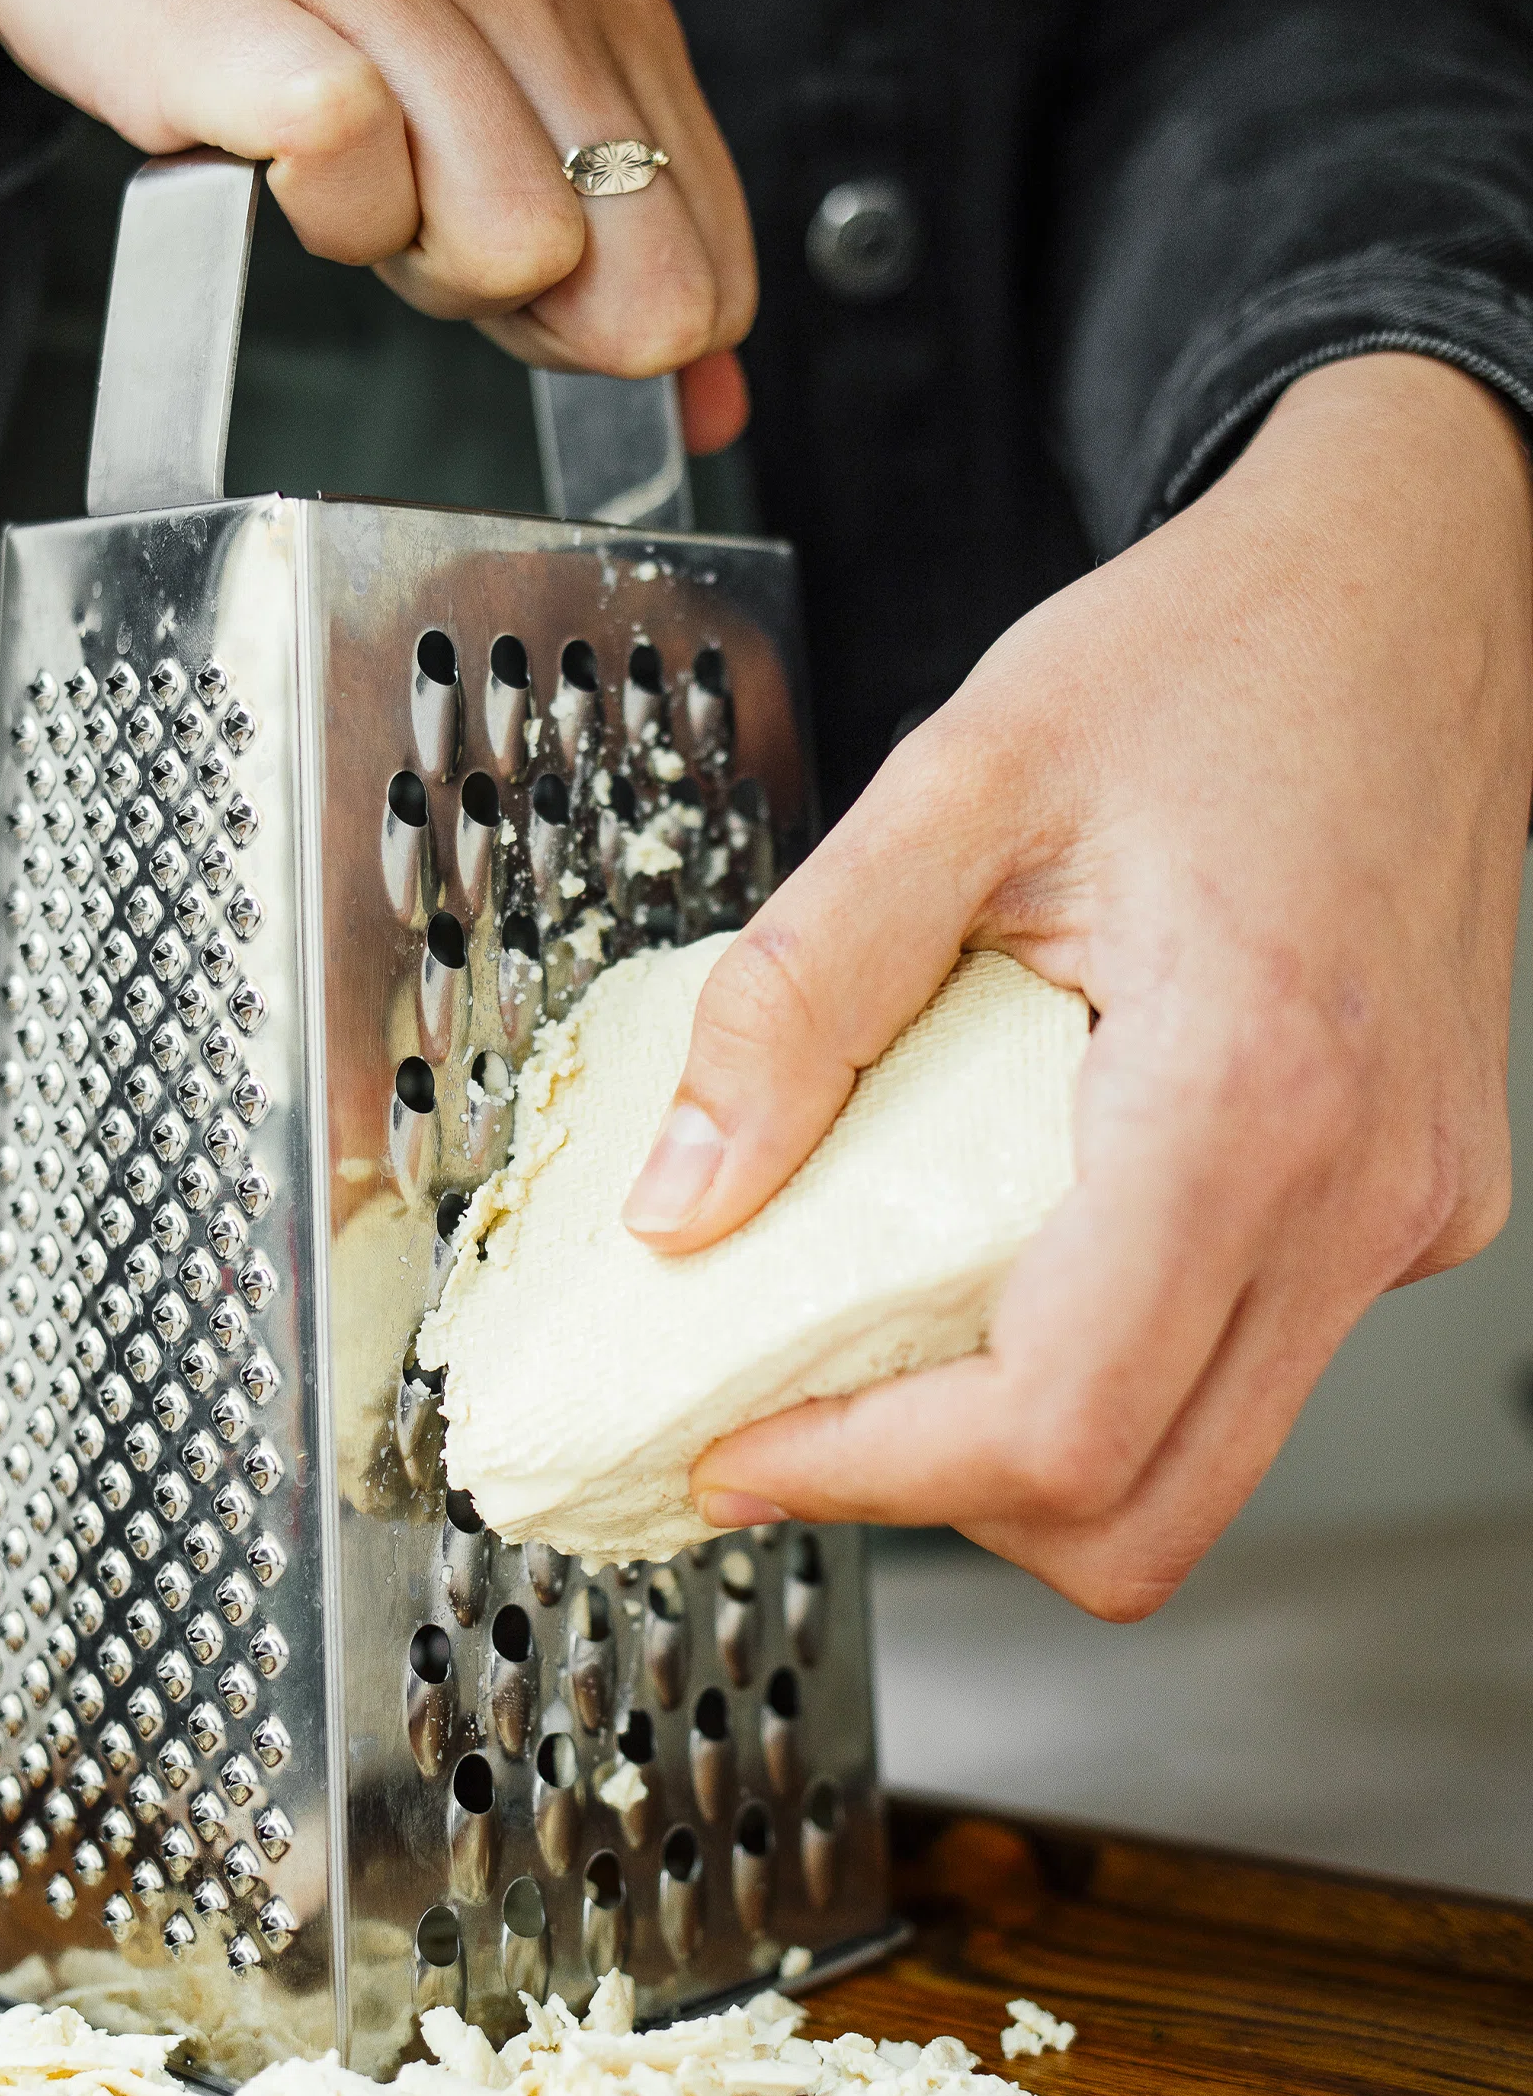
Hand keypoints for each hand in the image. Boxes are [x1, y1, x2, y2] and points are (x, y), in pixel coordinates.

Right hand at [0, 0, 755, 440]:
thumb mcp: (483, 67)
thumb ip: (609, 221)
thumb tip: (709, 405)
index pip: (710, 251)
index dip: (614, 325)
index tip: (527, 297)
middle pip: (621, 268)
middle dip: (519, 310)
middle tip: (416, 229)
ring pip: (502, 234)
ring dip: (404, 256)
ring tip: (335, 175)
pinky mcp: (242, 4)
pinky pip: (345, 156)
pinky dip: (311, 205)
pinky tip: (270, 158)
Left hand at [624, 354, 1532, 1615]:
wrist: (1416, 582)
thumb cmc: (1214, 657)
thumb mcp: (952, 782)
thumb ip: (798, 993)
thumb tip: (679, 1203)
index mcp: (1249, 1093)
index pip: (1058, 1422)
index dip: (869, 1475)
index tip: (735, 1447)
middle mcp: (1363, 1190)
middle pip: (1143, 1513)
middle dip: (941, 1505)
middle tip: (782, 1426)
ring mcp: (1408, 1213)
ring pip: (1204, 1466)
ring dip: (1025, 1450)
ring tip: (873, 1344)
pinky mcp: (1413, 1203)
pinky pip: (1247, 1364)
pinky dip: (1109, 1365)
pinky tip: (999, 1253)